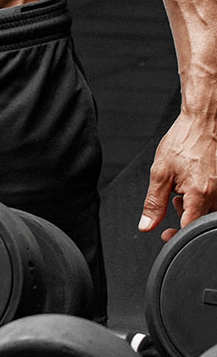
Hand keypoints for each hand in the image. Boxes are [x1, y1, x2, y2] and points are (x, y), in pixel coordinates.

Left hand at [139, 110, 216, 239]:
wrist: (203, 121)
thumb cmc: (183, 141)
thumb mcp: (160, 172)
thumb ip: (154, 202)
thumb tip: (146, 225)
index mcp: (200, 193)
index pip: (190, 227)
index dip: (177, 234)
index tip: (167, 235)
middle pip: (200, 220)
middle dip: (184, 217)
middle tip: (172, 203)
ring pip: (208, 210)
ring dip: (193, 207)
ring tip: (181, 190)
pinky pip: (215, 198)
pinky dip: (202, 198)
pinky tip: (193, 186)